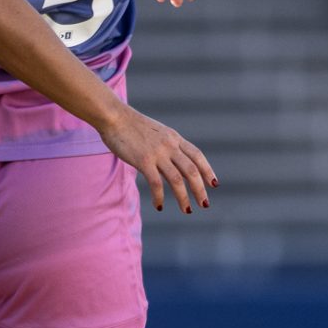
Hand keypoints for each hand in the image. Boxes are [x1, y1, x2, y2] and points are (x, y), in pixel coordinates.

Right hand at [95, 106, 217, 214]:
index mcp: (174, 137)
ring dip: (184, 197)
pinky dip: (160, 197)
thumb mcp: (155, 131)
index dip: (207, 170)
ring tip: (187, 210)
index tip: (213, 184)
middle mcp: (169, 145)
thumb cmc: (130, 125)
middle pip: (192, 170)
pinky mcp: (143, 161)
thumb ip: (165, 144)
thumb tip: (169, 159)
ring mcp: (157, 153)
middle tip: (205, 204)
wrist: (114, 117)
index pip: (197, 155)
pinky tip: (159, 206)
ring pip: (177, 179)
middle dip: (200, 189)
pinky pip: (156, 183)